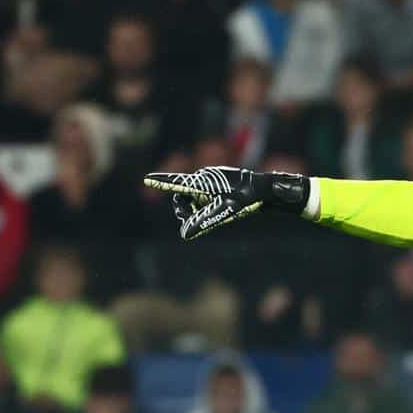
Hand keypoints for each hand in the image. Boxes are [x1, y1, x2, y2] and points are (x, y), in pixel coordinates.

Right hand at [143, 167, 308, 241]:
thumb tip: (184, 234)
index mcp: (202, 181)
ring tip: (214, 214)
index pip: (177, 182)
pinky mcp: (218, 184)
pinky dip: (206, 206)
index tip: (147, 179)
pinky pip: (204, 196)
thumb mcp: (226, 211)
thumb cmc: (246, 198)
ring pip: (194, 197)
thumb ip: (204, 221)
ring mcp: (211, 180)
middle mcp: (204, 178)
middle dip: (183, 210)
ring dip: (196, 209)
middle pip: (183, 195)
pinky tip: (221, 208)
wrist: (265, 188)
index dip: (162, 182)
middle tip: (191, 222)